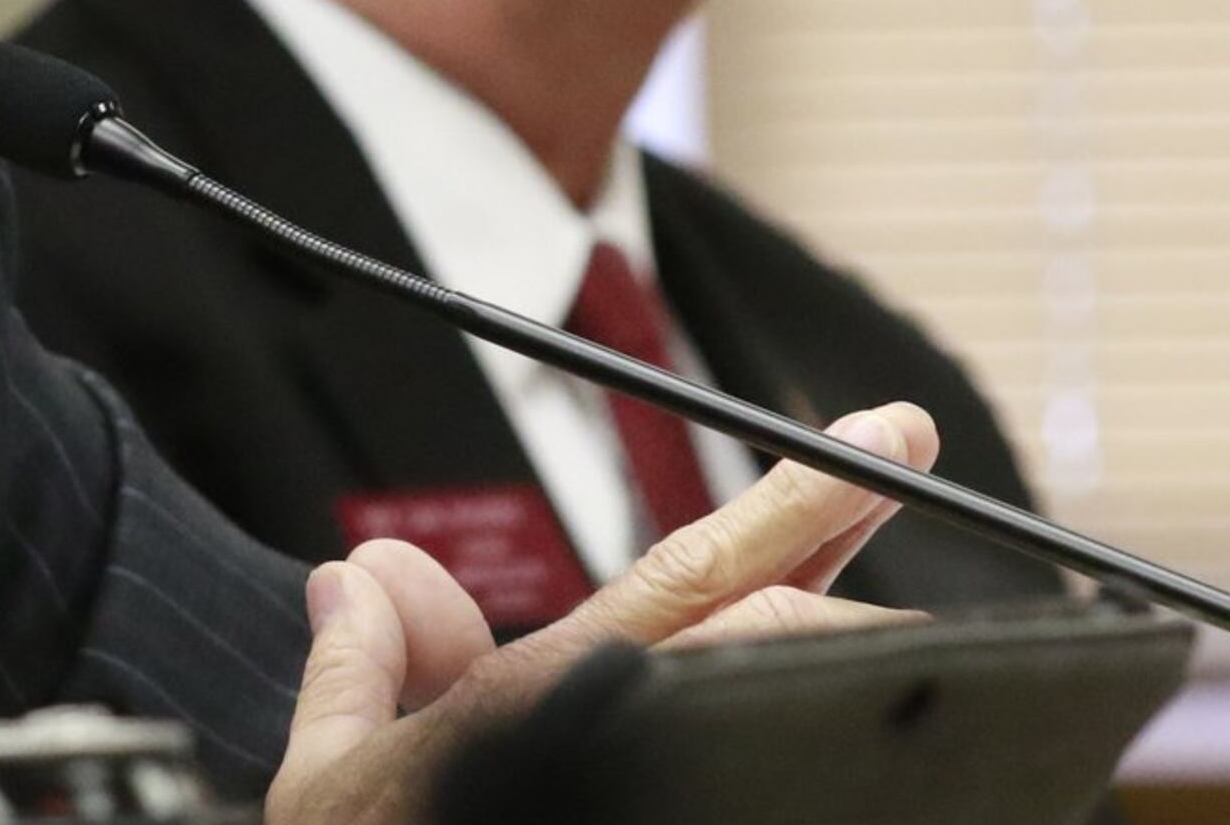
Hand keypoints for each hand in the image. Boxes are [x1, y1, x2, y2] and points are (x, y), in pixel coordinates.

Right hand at [263, 402, 939, 824]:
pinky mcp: (696, 821)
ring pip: (788, 695)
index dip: (790, 502)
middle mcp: (620, 735)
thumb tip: (369, 577)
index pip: (690, 575)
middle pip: (767, 613)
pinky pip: (781, 781)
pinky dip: (820, 750)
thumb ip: (362, 668)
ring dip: (844, 654)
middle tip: (897, 451)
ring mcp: (672, 793)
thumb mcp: (333, 777)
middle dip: (835, 524)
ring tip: (897, 628)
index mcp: (543, 703)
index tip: (869, 443)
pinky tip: (864, 739)